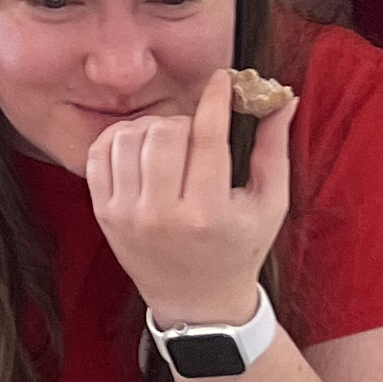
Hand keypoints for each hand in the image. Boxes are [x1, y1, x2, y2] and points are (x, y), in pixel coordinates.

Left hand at [85, 67, 294, 328]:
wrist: (196, 302)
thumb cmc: (239, 248)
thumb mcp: (270, 204)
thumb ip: (274, 148)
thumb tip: (283, 98)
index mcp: (208, 212)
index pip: (207, 137)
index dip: (216, 98)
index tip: (223, 79)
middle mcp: (162, 215)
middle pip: (164, 132)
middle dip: (185, 119)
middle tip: (197, 132)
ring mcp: (127, 216)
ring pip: (128, 138)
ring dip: (152, 127)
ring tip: (170, 141)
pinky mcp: (104, 215)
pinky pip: (99, 156)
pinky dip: (118, 139)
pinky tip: (140, 146)